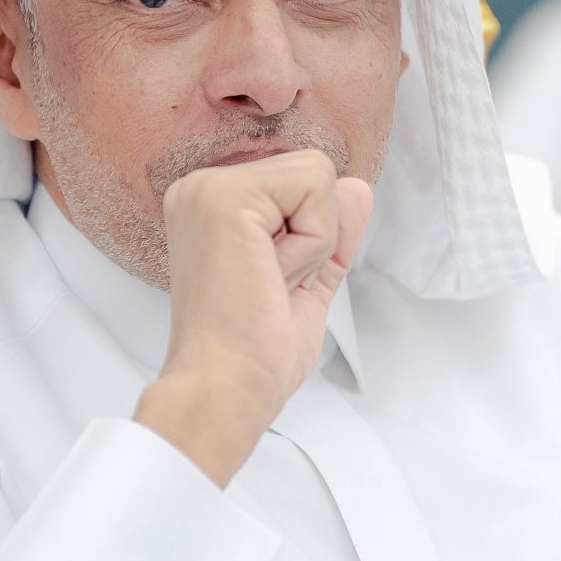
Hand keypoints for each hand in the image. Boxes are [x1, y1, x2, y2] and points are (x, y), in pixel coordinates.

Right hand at [135, 150, 372, 485]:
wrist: (227, 387)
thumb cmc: (254, 353)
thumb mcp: (307, 279)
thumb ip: (328, 231)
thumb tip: (358, 187)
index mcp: (213, 208)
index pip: (302, 186)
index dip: (312, 240)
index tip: (270, 286)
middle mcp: (202, 188)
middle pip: (314, 173)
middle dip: (315, 237)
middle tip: (269, 285)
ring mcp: (207, 187)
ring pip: (318, 174)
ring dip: (313, 241)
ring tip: (267, 280)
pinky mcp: (223, 196)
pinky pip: (314, 187)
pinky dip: (312, 241)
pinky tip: (269, 274)